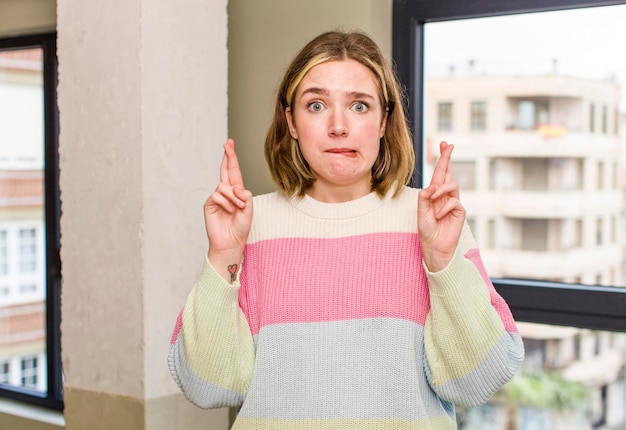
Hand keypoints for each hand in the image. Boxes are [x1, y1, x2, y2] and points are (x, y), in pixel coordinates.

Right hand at [204, 139, 252, 281]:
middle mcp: (226, 192)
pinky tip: (229, 211)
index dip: (231, 158)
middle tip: (227, 143)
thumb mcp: (249, 209)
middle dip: (228, 156)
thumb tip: (235, 187)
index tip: (229, 144)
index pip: (234, 172)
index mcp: (237, 192)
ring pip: (225, 186)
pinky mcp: (210, 204)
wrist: (231, 242)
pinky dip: (226, 202)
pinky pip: (218, 195)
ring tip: (237, 209)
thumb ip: (245, 195)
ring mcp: (217, 198)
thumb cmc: (241, 227)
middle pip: (225, 170)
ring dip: (233, 197)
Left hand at [417, 141, 465, 271]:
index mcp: (435, 194)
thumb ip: (425, 197)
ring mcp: (453, 202)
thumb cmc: (427, 230)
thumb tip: (431, 187)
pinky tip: (439, 216)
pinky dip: (444, 207)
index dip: (443, 158)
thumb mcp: (421, 211)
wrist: (434, 246)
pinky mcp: (460, 211)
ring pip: (451, 185)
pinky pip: (454, 201)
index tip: (444, 144)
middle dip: (447, 158)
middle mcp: (445, 195)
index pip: (439, 173)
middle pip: (448, 173)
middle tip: (448, 145)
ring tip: (432, 200)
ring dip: (440, 189)